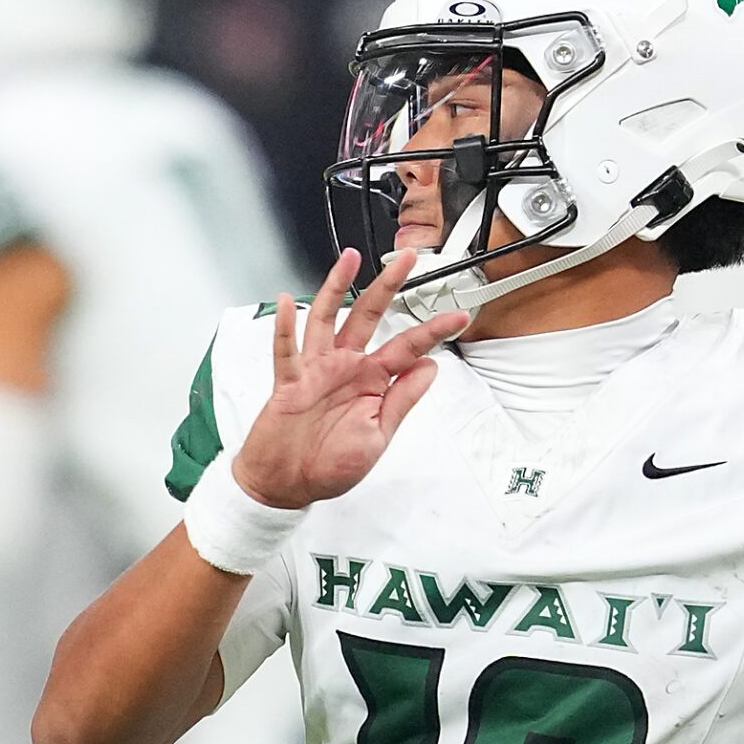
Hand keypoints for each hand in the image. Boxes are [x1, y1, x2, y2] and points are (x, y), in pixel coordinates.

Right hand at [229, 248, 468, 508]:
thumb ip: (403, 400)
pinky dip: (284, 327)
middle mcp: (345, 367)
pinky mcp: (289, 382)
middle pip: (369, 316)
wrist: (288, 485)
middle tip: (406, 258)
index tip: (459, 315)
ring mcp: (316, 370)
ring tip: (349, 260)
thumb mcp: (379, 435)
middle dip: (388, 286)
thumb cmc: (329, 465)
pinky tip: (286, 303)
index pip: (407, 347)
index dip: (433, 331)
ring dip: (336, 288)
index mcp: (371, 381)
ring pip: (326, 318)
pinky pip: (286, 351)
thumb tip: (430, 368)